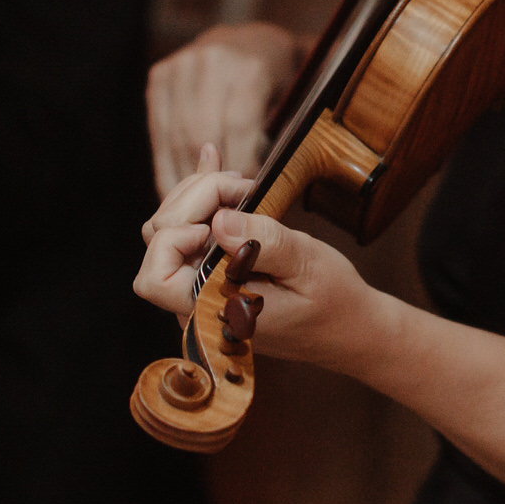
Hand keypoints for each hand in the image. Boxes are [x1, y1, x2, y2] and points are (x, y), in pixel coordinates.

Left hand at [135, 144, 383, 370]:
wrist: (350, 327)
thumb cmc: (333, 301)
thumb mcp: (307, 265)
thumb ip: (263, 243)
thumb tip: (218, 219)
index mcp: (214, 313)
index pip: (154, 278)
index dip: (174, 237)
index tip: (220, 219)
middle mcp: (197, 306)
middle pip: (159, 241)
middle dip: (194, 201)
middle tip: (241, 184)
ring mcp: (200, 291)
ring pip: (169, 231)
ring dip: (198, 198)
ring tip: (237, 181)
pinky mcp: (212, 276)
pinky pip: (190, 235)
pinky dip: (204, 202)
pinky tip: (222, 176)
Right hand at [147, 23, 307, 196]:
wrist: (252, 41)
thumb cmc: (279, 83)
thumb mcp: (292, 105)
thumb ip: (277, 144)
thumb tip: (261, 193)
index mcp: (249, 68)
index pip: (238, 127)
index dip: (238, 168)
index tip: (242, 202)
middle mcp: (211, 61)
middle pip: (201, 134)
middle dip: (206, 180)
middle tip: (212, 215)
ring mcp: (181, 65)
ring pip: (175, 135)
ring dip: (181, 178)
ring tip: (191, 213)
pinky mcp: (159, 75)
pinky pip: (158, 130)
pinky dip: (165, 164)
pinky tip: (172, 190)